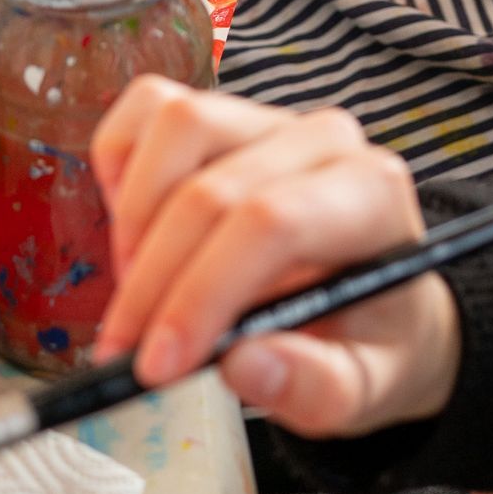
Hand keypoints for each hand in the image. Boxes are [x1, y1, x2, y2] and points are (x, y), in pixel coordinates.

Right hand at [94, 77, 460, 434]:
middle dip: (154, 280)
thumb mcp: (369, 387)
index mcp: (371, 195)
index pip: (270, 222)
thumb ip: (319, 387)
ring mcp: (268, 117)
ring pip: (179, 125)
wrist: (370, 302)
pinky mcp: (223, 114)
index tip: (157, 365)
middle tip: (125, 350)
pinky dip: (121, 166)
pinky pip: (150, 106)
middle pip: (213, 188)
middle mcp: (323, 139)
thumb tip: (242, 365)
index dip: (201, 292)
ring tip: (137, 288)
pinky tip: (135, 236)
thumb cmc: (369, 339)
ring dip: (135, 215)